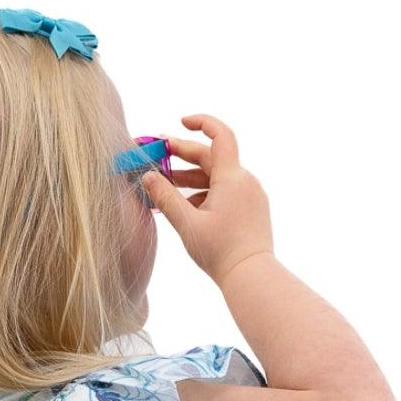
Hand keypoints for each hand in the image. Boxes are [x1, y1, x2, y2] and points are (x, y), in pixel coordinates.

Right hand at [139, 114, 275, 285]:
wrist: (252, 278)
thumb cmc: (221, 252)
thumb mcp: (186, 224)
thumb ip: (165, 197)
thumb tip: (147, 176)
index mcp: (232, 178)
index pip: (220, 135)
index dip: (201, 123)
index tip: (181, 123)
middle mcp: (245, 182)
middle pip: (212, 158)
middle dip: (184, 155)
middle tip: (160, 155)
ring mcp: (251, 196)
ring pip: (218, 178)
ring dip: (192, 179)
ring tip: (167, 187)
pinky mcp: (252, 211)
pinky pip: (227, 193)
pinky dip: (206, 193)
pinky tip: (188, 208)